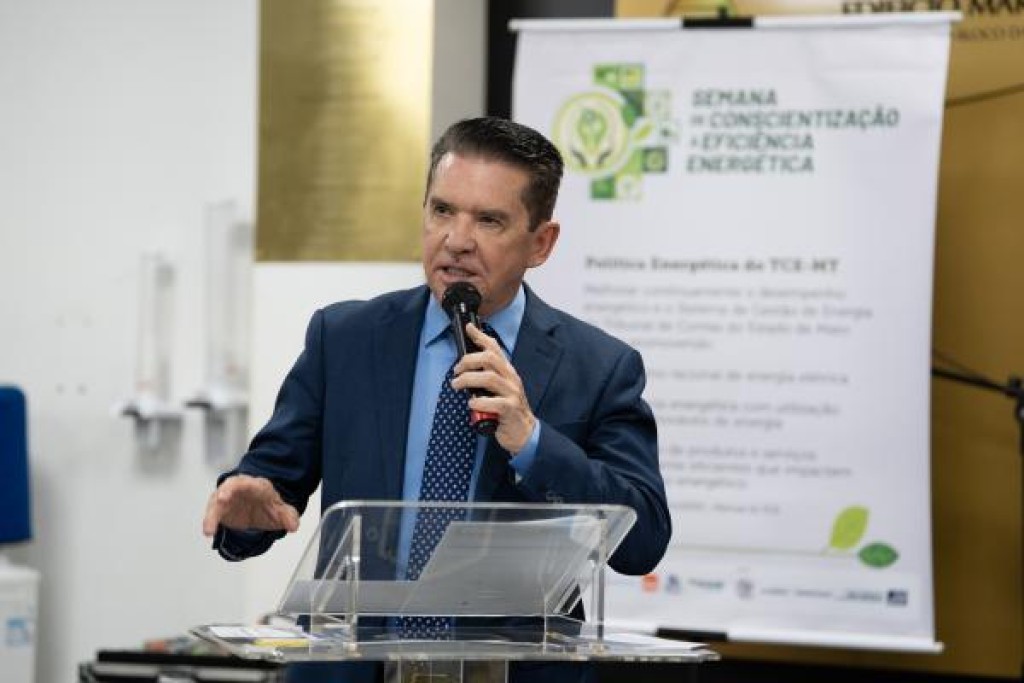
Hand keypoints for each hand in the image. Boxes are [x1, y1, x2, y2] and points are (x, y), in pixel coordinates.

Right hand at [202, 474, 299, 536]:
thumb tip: (293, 525)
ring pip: (216, 503)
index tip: (236, 491)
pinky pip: (212, 515)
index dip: (240, 486)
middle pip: (228, 487)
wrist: (258, 504)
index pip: (248, 483)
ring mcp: (226, 498)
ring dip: (212, 514)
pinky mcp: (219, 509)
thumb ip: (288, 516)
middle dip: (223, 493)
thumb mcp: (281, 509)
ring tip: (209, 528)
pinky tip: (209, 532)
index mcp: (255, 485)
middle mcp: (237, 488)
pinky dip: (210, 522)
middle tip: (221, 499)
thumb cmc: (267, 502)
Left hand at [451, 322, 535, 453]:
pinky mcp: (510, 409)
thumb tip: (466, 366)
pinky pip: (493, 402)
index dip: (481, 337)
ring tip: (457, 385)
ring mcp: (512, 393)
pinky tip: (472, 404)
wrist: (524, 432)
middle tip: (456, 370)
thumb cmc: (507, 409)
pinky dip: (479, 401)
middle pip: (489, 359)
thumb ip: (487, 376)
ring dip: (468, 380)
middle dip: (468, 361)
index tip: (469, 328)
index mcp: (507, 372)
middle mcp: (511, 379)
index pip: (495, 348)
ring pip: (489, 378)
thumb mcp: (499, 388)